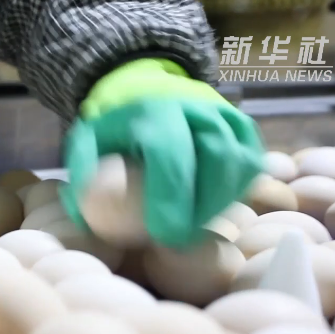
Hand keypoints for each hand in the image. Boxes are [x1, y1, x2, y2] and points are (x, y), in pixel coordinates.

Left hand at [62, 58, 264, 246]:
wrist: (147, 93)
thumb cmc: (116, 132)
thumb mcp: (87, 142)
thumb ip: (83, 174)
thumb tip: (83, 212)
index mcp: (152, 110)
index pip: (169, 153)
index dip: (170, 197)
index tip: (163, 234)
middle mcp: (195, 107)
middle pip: (215, 156)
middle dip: (203, 206)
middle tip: (181, 240)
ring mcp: (224, 115)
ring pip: (239, 161)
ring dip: (220, 202)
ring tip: (193, 227)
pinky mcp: (243, 128)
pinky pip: (251, 164)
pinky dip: (236, 192)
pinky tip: (211, 209)